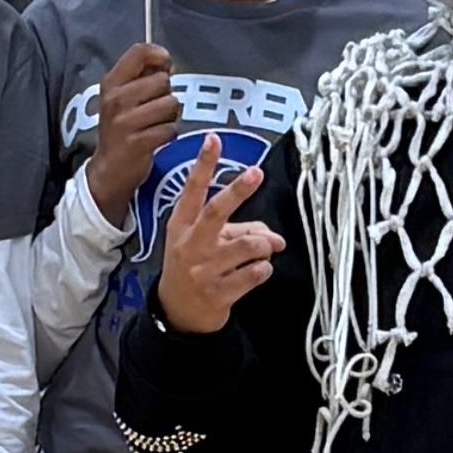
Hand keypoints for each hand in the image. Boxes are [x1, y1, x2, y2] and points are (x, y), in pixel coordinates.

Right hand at [86, 43, 180, 225]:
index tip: (164, 68)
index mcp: (111, 82)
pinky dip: (168, 134)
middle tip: (154, 109)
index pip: (140, 52)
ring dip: (170, 116)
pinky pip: (170, 128)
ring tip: (156, 124)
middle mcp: (115, 99)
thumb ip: (142, 76)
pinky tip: (156, 138)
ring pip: (170, 104)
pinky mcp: (137, 143)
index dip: (160, 56)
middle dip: (166, 94)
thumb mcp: (122, 97)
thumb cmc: (122, 127)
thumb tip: (165, 60)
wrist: (109, 169)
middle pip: (162, 81)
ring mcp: (125, 121)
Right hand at [147, 134, 279, 333]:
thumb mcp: (203, 242)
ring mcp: (203, 270)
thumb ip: (239, 229)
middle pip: (216, 212)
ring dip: (264, 245)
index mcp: (182, 225)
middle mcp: (191, 245)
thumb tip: (275, 236)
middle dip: (238, 190)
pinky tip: (258, 270)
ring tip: (266, 249)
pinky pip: (254, 274)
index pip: (192, 189)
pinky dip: (263, 269)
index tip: (213, 139)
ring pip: (247, 246)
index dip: (203, 164)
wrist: (178, 313)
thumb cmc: (193, 266)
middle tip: (256, 173)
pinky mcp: (218, 293)